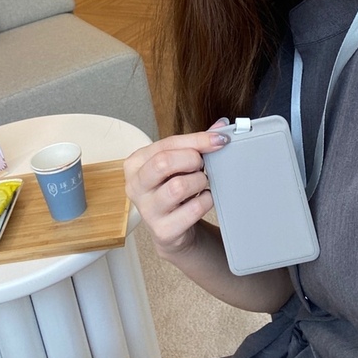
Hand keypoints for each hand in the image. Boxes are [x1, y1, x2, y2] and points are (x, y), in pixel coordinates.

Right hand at [124, 120, 228, 257]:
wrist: (174, 230)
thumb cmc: (173, 190)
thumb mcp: (178, 164)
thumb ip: (197, 143)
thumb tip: (222, 127)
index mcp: (135, 164)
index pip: (166, 144)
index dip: (196, 140)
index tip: (219, 140)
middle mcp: (135, 186)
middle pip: (163, 162)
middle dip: (191, 160)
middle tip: (201, 166)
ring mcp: (147, 210)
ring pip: (178, 186)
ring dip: (199, 182)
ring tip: (201, 184)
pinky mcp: (163, 230)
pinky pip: (193, 209)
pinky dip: (205, 201)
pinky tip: (203, 199)